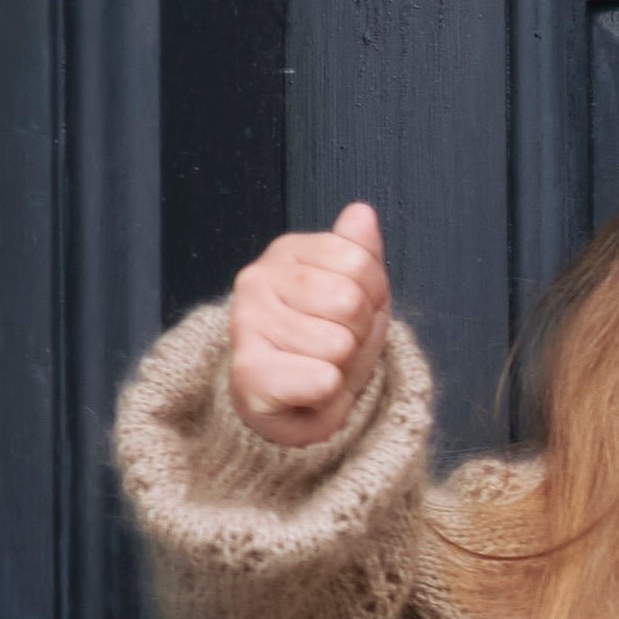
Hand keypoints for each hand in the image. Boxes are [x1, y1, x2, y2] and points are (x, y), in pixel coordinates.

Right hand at [226, 203, 389, 445]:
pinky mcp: (248, 373)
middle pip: (350, 301)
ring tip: (321, 367)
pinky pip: (320, 379)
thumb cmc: (326, 345)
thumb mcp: (355, 292)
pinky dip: (328, 392)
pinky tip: (309, 390)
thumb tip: (361, 212)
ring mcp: (246, 324)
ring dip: (344, 366)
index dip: (372, 297)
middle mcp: (257, 279)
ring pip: (339, 344)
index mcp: (287, 252)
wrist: (292, 406)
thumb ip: (359, 252)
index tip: (350, 315)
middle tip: (336, 347)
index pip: (359, 261)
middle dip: (358, 332)